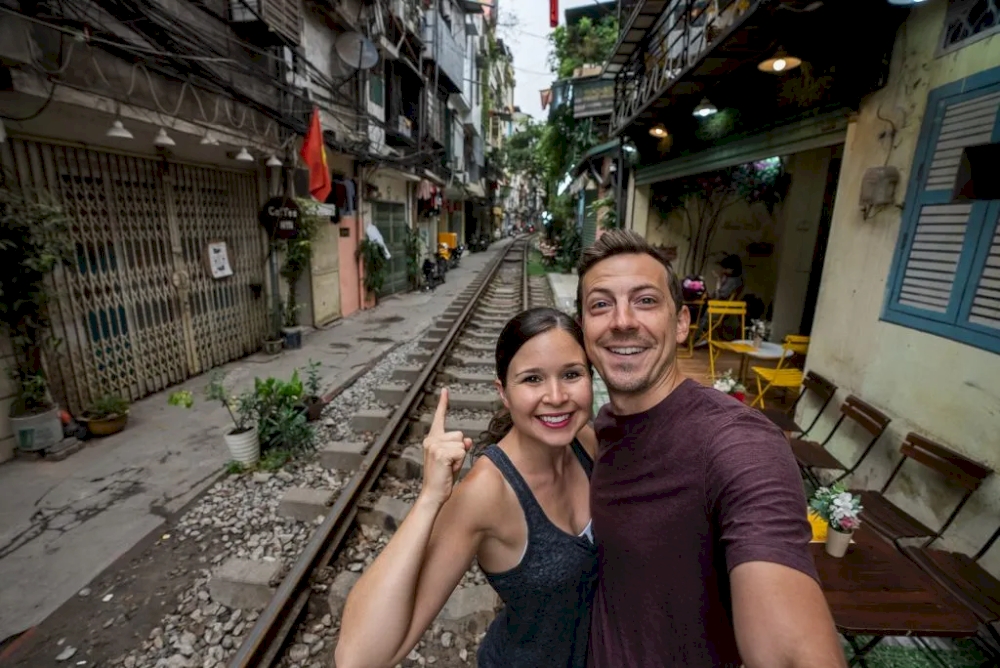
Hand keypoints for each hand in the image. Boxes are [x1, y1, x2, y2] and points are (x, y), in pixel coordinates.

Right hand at [420, 388, 472, 506]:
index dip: (443, 403)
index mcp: (432, 439)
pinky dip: (458, 462)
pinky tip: (448, 469)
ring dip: (459, 457)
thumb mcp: (452, 459)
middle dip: (459, 450)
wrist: (433, 494)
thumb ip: (459, 446)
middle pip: (459, 435)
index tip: (445, 390)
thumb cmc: (442, 477)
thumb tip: (468, 440)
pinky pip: (461, 452)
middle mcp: (431, 440)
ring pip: (462, 443)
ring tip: (448, 467)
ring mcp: (434, 446)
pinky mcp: (440, 453)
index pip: (439, 418)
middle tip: (449, 464)